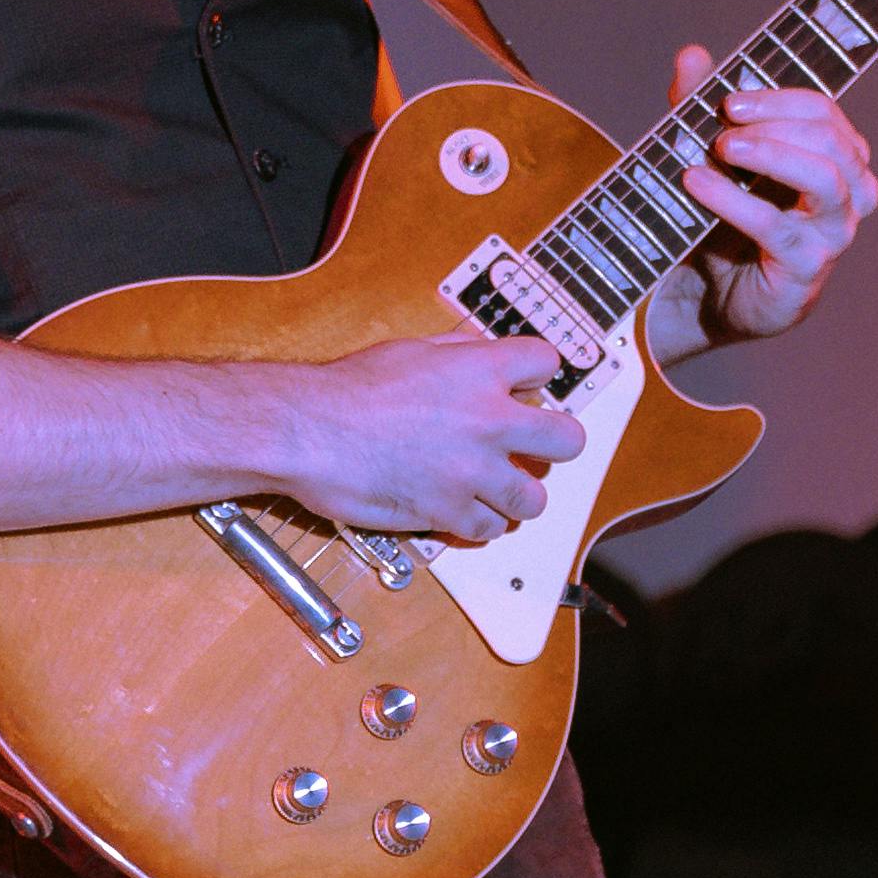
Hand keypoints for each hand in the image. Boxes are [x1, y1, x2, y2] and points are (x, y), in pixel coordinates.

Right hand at [294, 332, 583, 541]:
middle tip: (533, 449)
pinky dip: (478, 522)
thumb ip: (459, 354)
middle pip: (568, 440)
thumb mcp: (412, 349)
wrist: (309, 431)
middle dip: (554, 444)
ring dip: (516, 494)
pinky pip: (489, 528)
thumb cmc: (349, 390)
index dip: (537, 378)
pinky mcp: (449, 511)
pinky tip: (463, 509)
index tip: (527, 391)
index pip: (547, 364)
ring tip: (497, 488)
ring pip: (533, 498)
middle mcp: (489, 421)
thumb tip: (483, 355)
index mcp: (481, 371)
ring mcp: (473, 472)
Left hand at [659, 43, 877, 346]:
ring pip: (825, 178)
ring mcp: (833, 234)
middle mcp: (849, 194)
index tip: (726, 102)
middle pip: (832, 139)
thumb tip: (691, 54)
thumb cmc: (724, 219)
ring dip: (770, 153)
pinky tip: (698, 184)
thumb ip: (701, 106)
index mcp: (837, 158)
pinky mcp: (806, 269)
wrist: (712, 295)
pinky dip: (734, 200)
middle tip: (722, 125)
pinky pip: (778, 227)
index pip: (824, 112)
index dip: (776, 99)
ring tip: (720, 147)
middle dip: (775, 123)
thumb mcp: (710, 156)